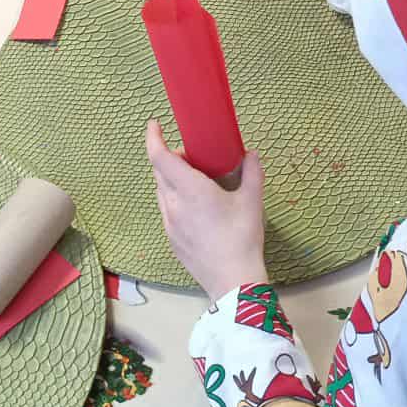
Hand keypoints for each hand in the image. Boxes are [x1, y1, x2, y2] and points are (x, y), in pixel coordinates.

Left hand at [146, 121, 266, 301]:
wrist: (233, 282)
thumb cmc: (242, 238)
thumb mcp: (252, 201)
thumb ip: (252, 173)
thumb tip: (250, 155)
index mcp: (190, 190)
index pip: (160, 157)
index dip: (153, 138)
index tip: (154, 125)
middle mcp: (174, 204)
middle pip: (159, 172)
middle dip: (168, 157)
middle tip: (189, 154)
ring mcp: (170, 224)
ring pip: (161, 192)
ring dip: (170, 179)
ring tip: (193, 180)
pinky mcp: (172, 240)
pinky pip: (166, 211)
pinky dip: (174, 199)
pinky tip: (194, 207)